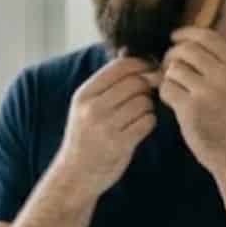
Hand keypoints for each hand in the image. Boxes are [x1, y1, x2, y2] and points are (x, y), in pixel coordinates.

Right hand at [50, 55, 158, 198]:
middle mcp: (92, 108)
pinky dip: (149, 122)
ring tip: (139, 114)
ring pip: (144, 102)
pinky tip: (140, 127)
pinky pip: (148, 121)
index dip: (141, 65)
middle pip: (136, 82)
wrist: (76, 174)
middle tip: (146, 95)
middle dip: (147, 87)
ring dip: (148, 106)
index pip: (121, 66)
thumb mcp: (85, 106)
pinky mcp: (120, 143)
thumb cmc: (85, 135)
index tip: (148, 71)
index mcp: (84, 94)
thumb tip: (128, 52)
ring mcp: (106, 126)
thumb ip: (106, 82)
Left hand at [160, 27, 225, 174]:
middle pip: (185, 49)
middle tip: (170, 69)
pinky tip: (174, 103)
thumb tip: (183, 40)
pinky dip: (165, 94)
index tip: (174, 38)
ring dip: (168, 78)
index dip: (185, 33)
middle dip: (171, 57)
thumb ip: (215, 62)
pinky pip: (166, 88)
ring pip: (172, 69)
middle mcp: (224, 75)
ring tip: (177, 91)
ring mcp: (207, 91)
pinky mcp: (191, 107)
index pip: (206, 36)